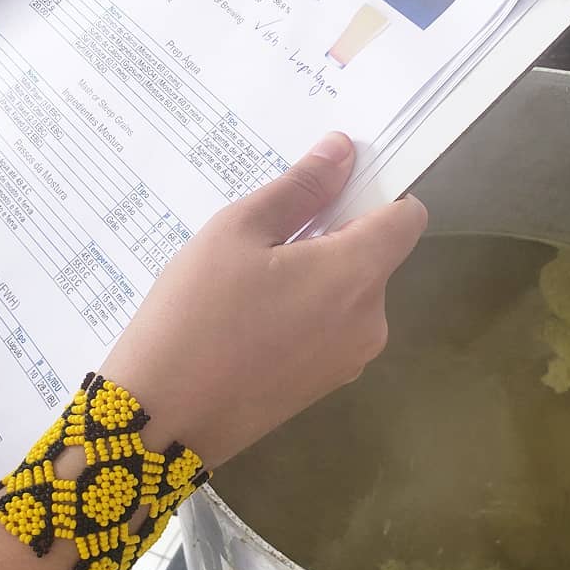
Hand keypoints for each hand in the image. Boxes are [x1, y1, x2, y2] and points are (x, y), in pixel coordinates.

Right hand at [102, 132, 426, 467]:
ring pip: (350, 293)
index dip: (379, 194)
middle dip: (333, 236)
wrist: (161, 420)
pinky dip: (305, 312)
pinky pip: (332, 328)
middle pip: (375, 255)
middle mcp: (371, 320)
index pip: (408, 218)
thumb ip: (301, 189)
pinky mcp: (327, 385)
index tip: (332, 190)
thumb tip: (345, 150)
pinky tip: (252, 321)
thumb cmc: (195, 314)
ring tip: (249, 285)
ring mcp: (351, 359)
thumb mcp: (238, 232)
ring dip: (316, 276)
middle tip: (265, 239)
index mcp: (357, 275)